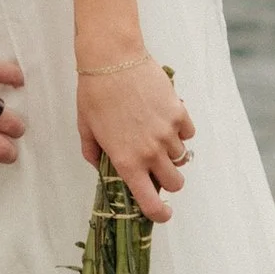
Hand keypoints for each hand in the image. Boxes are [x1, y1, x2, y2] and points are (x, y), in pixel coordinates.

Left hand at [77, 54, 193, 219]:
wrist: (112, 58)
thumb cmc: (93, 93)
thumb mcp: (86, 128)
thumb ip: (94, 153)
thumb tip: (101, 167)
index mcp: (126, 161)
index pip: (150, 202)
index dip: (159, 214)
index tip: (162, 215)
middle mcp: (151, 151)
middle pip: (176, 183)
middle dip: (168, 181)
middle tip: (157, 169)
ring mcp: (167, 132)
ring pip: (181, 157)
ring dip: (171, 153)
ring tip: (155, 135)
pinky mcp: (179, 113)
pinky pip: (188, 133)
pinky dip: (180, 132)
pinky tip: (165, 120)